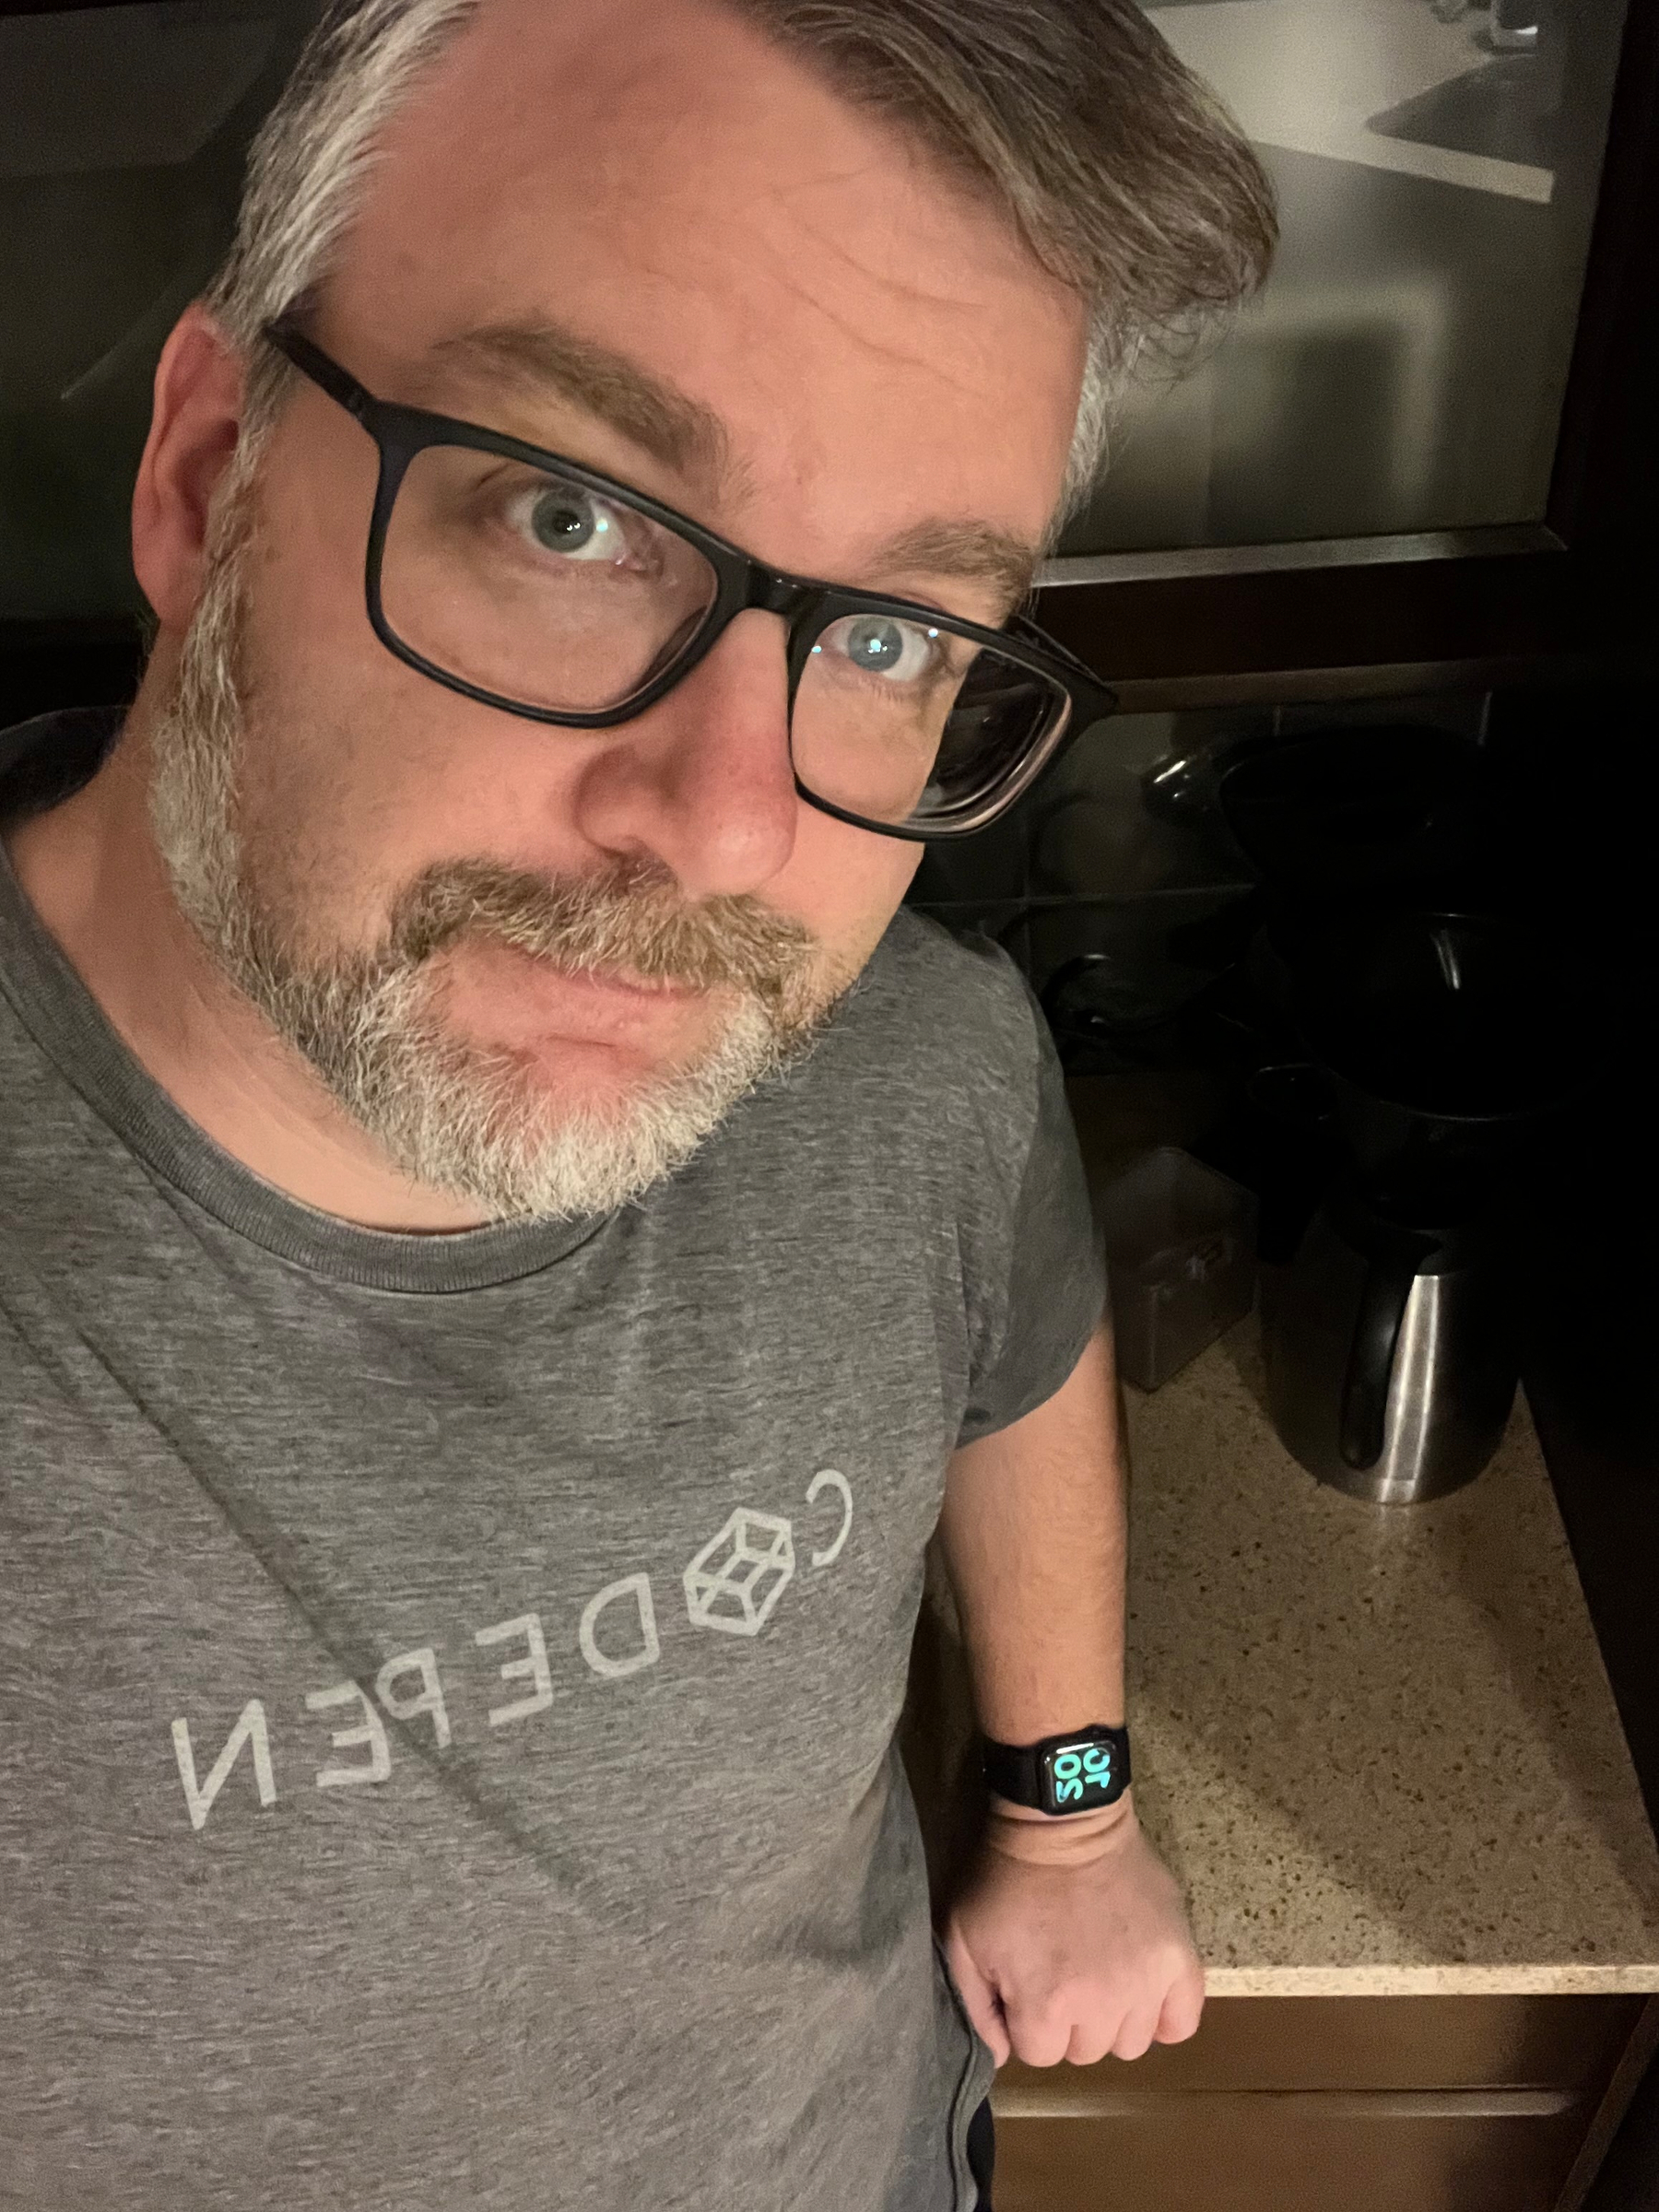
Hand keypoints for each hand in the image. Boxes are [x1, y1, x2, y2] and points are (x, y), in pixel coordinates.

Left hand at [943, 1794, 1203, 2067]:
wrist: (1063, 1822)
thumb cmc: (1006, 1879)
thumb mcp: (962, 1938)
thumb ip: (975, 2008)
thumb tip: (1002, 2056)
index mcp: (1046, 2006)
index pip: (1040, 2054)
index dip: (1028, 2019)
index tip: (1028, 1984)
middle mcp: (1102, 2006)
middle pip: (1087, 2051)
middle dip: (1070, 2021)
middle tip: (1063, 1973)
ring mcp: (1146, 1983)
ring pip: (1132, 2042)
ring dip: (1114, 2018)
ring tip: (1101, 1973)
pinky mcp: (1180, 1959)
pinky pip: (1182, 2022)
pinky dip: (1165, 2015)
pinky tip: (1143, 1991)